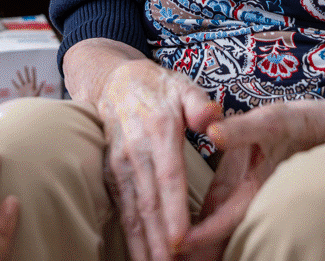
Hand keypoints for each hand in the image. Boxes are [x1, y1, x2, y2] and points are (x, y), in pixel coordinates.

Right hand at [11, 65, 50, 96]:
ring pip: (21, 80)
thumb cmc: (34, 99)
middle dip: (26, 71)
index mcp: (33, 85)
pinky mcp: (20, 91)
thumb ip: (40, 87)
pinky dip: (14, 83)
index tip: (33, 67)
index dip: (33, 72)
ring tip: (17, 71)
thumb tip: (43, 81)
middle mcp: (28, 85)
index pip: (33, 77)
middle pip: (27, 77)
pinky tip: (12, 80)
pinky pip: (16, 86)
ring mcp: (24, 88)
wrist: (28, 105)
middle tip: (25, 66)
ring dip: (19, 76)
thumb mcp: (37, 92)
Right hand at [63, 40, 221, 260]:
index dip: (174, 209)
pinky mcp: (111, 173)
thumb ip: (200, 103)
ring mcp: (120, 164)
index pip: (168, 176)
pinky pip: (121, 208)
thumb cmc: (158, 86)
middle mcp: (136, 150)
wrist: (115, 81)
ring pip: (132, 210)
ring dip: (143, 243)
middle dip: (160, 238)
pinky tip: (138, 255)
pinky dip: (129, 234)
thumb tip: (213, 118)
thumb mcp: (184, 85)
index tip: (182, 238)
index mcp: (159, 129)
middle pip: (149, 202)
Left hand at [175, 100, 316, 260]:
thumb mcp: (271, 120)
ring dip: (197, 248)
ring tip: (169, 257)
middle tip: (166, 260)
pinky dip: (200, 232)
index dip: (201, 236)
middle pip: (219, 237)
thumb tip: (213, 132)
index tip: (178, 245)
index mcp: (254, 187)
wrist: (320, 129)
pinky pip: (216, 219)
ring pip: (217, 233)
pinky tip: (182, 241)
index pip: (224, 219)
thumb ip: (241, 128)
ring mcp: (241, 198)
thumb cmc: (297, 124)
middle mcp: (247, 200)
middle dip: (195, 253)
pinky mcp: (237, 192)